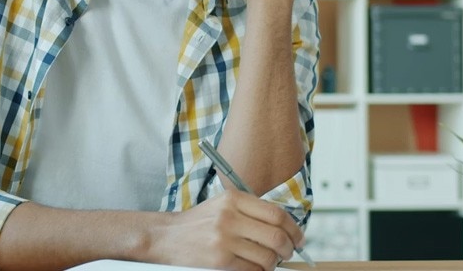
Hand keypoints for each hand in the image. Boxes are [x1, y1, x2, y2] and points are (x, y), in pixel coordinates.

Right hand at [147, 190, 305, 270]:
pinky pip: (253, 270)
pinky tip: (253, 268)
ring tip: (267, 262)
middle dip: (289, 249)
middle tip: (288, 253)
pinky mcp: (219, 260)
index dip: (294, 229)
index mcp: (233, 199)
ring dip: (273, 263)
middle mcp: (229, 217)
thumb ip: (250, 211)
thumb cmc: (197, 224)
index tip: (298, 238)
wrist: (165, 237)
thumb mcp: (222, 206)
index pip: (277, 214)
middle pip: (277, 236)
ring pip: (267, 256)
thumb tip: (285, 228)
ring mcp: (224, 239)